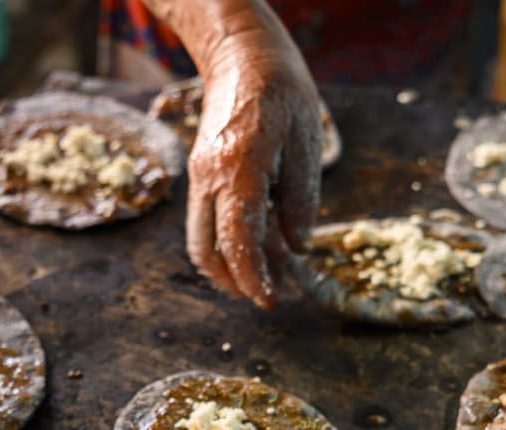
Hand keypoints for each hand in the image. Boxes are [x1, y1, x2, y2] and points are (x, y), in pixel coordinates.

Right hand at [185, 28, 321, 307]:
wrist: (241, 53)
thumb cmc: (282, 91)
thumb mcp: (307, 141)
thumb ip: (302, 199)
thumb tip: (298, 249)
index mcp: (240, 168)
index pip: (238, 239)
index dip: (253, 277)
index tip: (270, 300)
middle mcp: (209, 177)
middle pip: (208, 250)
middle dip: (235, 282)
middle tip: (267, 296)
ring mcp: (198, 176)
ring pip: (199, 242)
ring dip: (225, 269)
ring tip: (262, 277)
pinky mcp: (199, 174)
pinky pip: (203, 222)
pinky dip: (223, 245)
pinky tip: (255, 246)